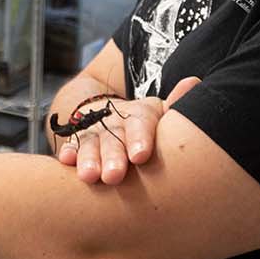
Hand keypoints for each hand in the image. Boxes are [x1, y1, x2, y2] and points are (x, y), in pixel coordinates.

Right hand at [55, 76, 200, 185]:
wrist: (106, 111)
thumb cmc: (142, 124)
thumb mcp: (159, 114)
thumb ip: (176, 104)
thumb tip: (193, 82)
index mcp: (139, 114)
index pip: (140, 123)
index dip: (139, 138)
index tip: (140, 156)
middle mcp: (116, 120)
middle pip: (114, 136)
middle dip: (113, 156)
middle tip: (114, 176)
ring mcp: (95, 129)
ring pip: (92, 142)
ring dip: (89, 158)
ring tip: (89, 176)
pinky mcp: (78, 139)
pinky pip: (72, 144)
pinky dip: (69, 151)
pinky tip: (65, 160)